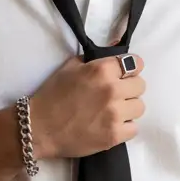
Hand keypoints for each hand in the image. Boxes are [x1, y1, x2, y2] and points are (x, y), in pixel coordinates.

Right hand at [29, 53, 145, 159]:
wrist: (39, 128)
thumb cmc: (53, 95)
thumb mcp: (71, 67)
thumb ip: (96, 58)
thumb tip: (116, 44)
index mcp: (101, 70)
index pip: (136, 63)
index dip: (131, 69)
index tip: (124, 75)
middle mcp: (112, 89)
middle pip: (140, 86)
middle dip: (129, 89)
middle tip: (115, 95)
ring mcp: (114, 114)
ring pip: (140, 107)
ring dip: (128, 109)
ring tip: (112, 112)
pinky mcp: (114, 135)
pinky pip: (134, 128)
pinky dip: (124, 128)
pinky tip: (110, 126)